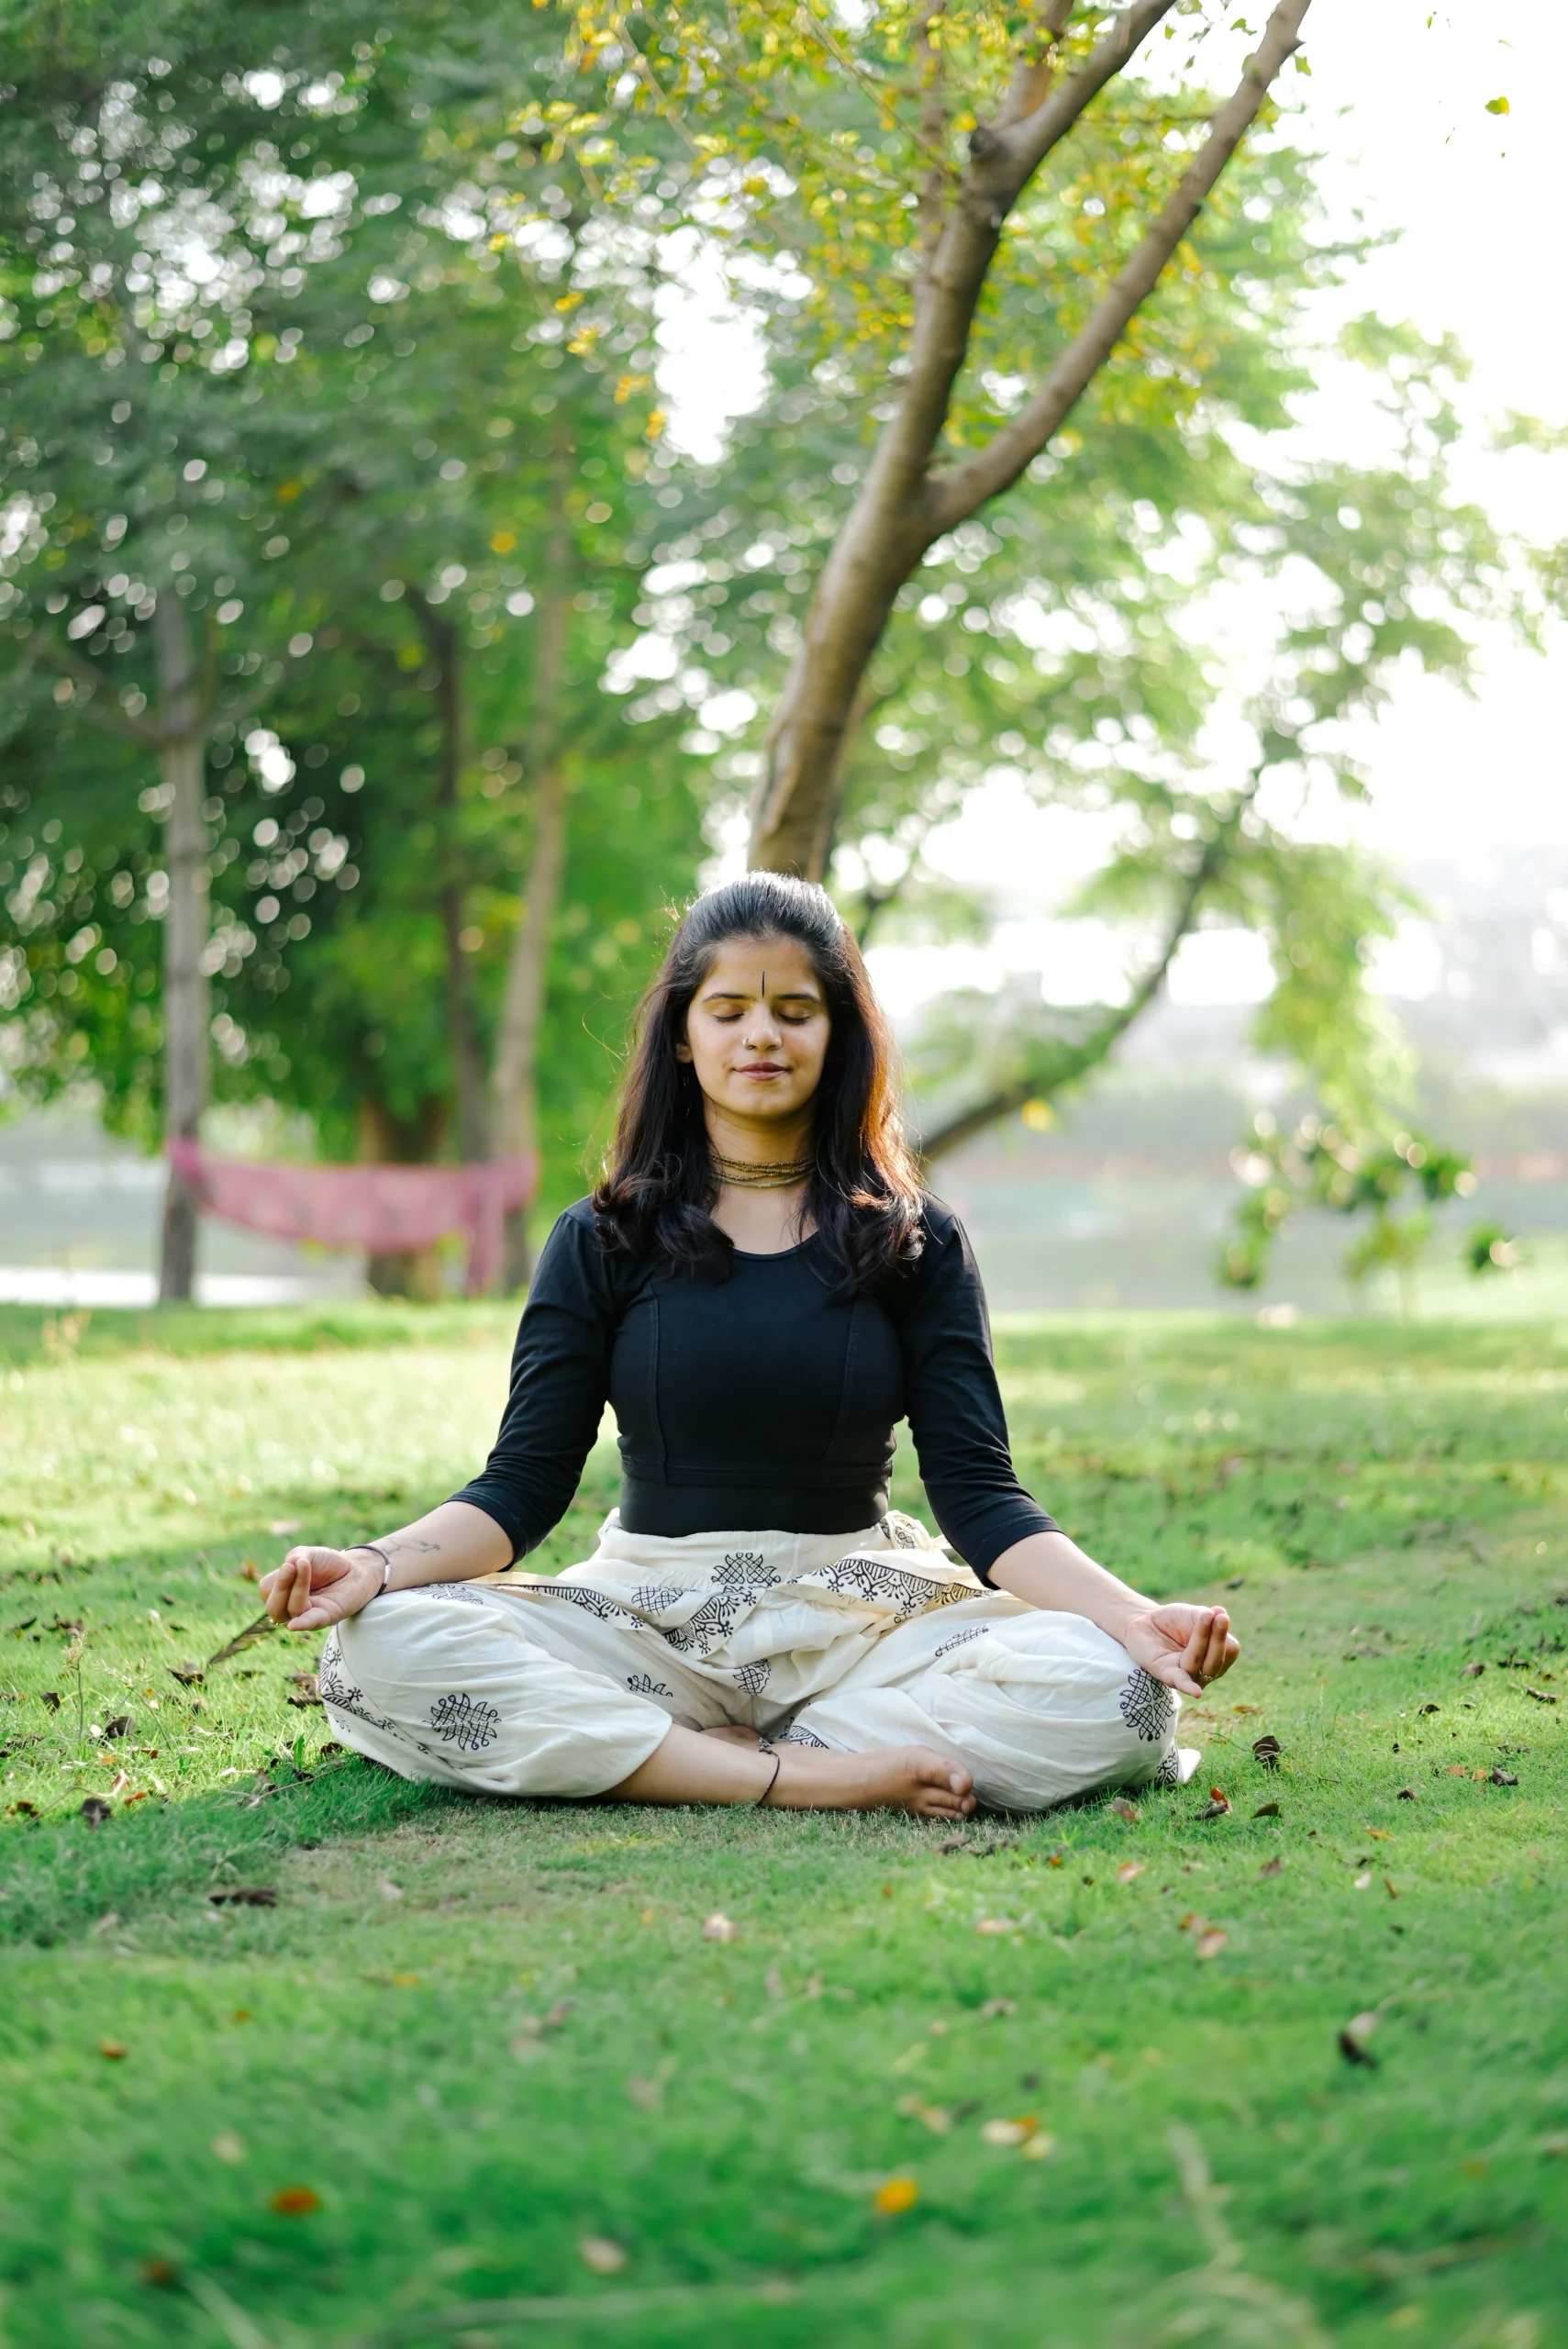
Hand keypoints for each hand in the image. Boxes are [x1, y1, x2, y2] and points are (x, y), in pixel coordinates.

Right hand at [260, 1545, 380, 1634]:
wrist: (355, 1568)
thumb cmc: (327, 1563)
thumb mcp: (307, 1554)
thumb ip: (295, 1557)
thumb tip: (288, 1564)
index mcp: (282, 1593)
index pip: (267, 1590)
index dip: (277, 1577)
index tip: (293, 1561)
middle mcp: (291, 1608)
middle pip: (274, 1608)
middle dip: (281, 1586)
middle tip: (291, 1566)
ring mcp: (308, 1615)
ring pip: (293, 1611)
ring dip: (298, 1587)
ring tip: (305, 1565)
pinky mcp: (327, 1617)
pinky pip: (311, 1623)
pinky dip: (302, 1624)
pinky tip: (294, 1624)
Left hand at [1119, 1603, 1237, 1697]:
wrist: (1145, 1620)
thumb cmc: (1174, 1620)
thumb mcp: (1194, 1614)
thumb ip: (1207, 1616)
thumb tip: (1221, 1613)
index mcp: (1216, 1657)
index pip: (1230, 1650)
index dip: (1224, 1633)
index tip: (1219, 1615)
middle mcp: (1204, 1671)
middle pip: (1217, 1661)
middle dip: (1218, 1639)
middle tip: (1220, 1618)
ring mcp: (1186, 1674)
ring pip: (1198, 1664)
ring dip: (1200, 1639)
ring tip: (1204, 1617)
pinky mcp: (1166, 1675)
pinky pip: (1180, 1683)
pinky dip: (1188, 1687)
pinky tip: (1197, 1692)